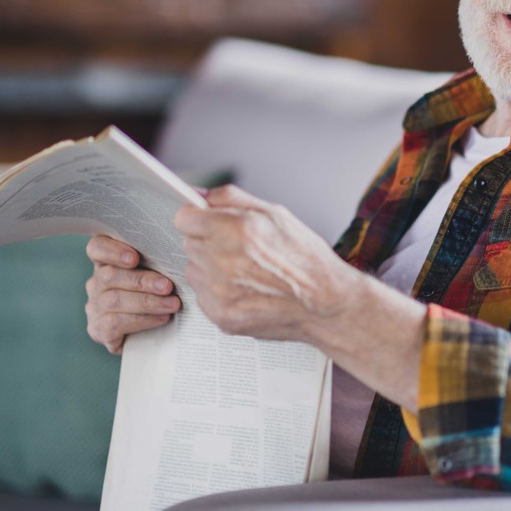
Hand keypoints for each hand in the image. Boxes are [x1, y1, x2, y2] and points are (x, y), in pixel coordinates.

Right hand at [85, 235, 181, 353]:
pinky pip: (114, 323)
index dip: (112, 251)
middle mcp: (97, 282)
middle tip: (167, 286)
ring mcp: (95, 306)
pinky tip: (162, 318)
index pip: (97, 247)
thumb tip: (178, 256)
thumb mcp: (159, 273)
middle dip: (142, 280)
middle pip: (109, 275)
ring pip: (114, 300)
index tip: (134, 258)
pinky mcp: (98, 329)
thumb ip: (158, 262)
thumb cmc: (160, 294)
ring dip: (147, 302)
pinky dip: (142, 320)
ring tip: (172, 304)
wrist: (153, 334)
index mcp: (108, 261)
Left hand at [175, 184, 426, 410]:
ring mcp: (220, 292)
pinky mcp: (221, 316)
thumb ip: (232, 199)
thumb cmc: (307, 258)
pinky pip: (202, 295)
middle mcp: (223, 261)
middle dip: (207, 241)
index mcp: (237, 230)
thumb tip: (199, 195)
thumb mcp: (276, 214)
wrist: (326, 304)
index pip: (184, 218)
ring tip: (244, 270)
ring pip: (194, 269)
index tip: (209, 222)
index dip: (198, 218)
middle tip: (237, 248)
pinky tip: (245, 289)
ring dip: (210, 267)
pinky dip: (217, 291)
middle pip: (188, 243)